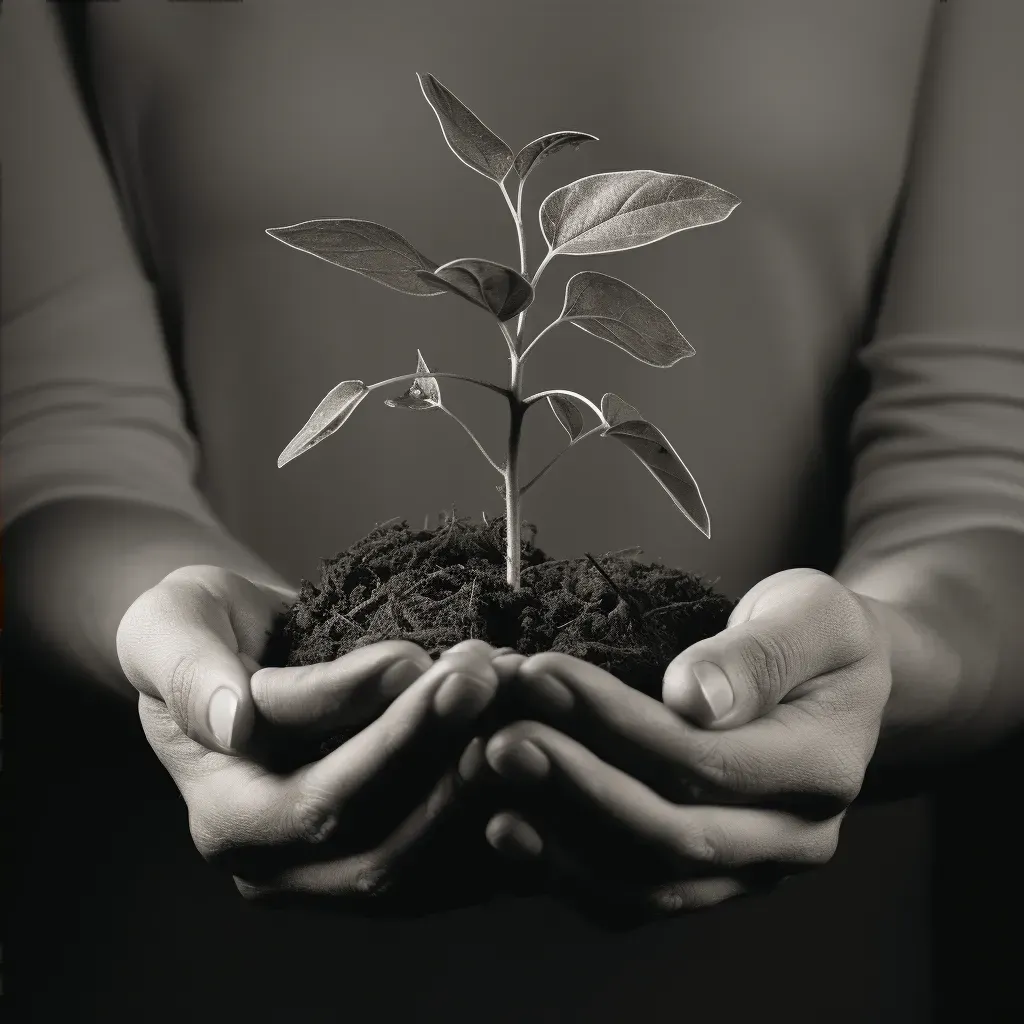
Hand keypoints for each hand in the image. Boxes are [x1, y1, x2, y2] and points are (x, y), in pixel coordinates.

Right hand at [116, 565, 504, 908]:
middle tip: (493, 672)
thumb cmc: (199, 630)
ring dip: (486, 783)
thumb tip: (233, 720)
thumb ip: (192, 672)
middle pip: (385, 846)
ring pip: (430, 865)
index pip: (319, 799)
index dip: (389, 737)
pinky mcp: (387, 855)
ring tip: (520, 694)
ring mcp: (337, 873)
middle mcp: (280, 866)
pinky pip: (456, 864)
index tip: (434, 661)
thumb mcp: (171, 627)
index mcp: (225, 817)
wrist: (236, 650)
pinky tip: (535, 744)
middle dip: (448, 754)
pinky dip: (503, 813)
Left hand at [472, 568, 891, 922]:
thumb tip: (693, 698)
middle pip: (671, 833)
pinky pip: (634, 896)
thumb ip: (760, 656)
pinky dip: (566, 870)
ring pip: (646, 882)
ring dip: (559, 833)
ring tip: (490, 771)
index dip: (616, 723)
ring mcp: (751, 869)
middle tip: (498, 734)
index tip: (541, 673)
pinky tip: (506, 827)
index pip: (704, 761)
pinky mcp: (708, 879)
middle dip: (575, 782)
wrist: (836, 681)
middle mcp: (793, 839)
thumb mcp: (811, 616)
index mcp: (822, 769)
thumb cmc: (817, 635)